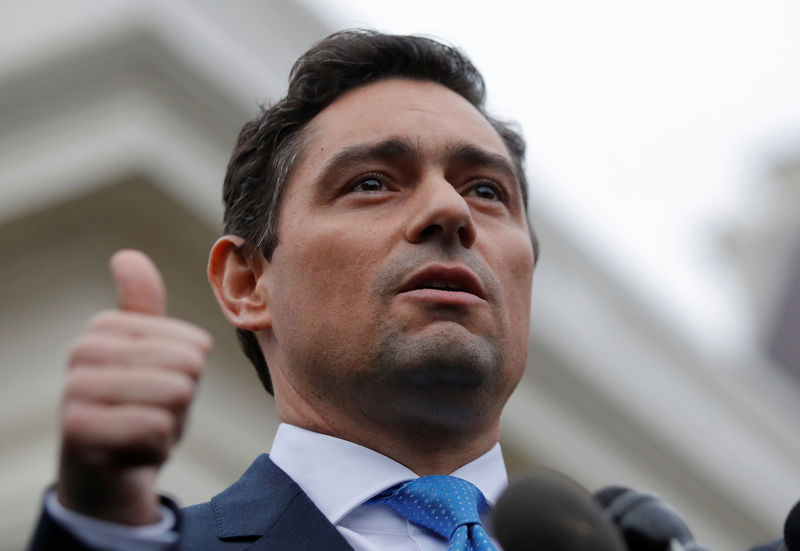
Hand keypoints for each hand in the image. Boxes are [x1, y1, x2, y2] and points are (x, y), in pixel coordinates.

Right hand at [56, 250, 211, 524]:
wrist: (104, 474)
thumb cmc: (134, 407)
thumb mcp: (148, 355)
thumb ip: (141, 307)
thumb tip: (126, 255)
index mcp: (106, 327)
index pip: (195, 345)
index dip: (189, 376)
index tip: (156, 389)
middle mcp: (83, 350)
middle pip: (186, 368)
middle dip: (181, 402)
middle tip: (151, 413)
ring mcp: (75, 388)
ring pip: (173, 395)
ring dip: (170, 424)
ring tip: (141, 428)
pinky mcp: (78, 429)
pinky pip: (155, 428)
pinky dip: (156, 448)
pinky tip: (131, 451)